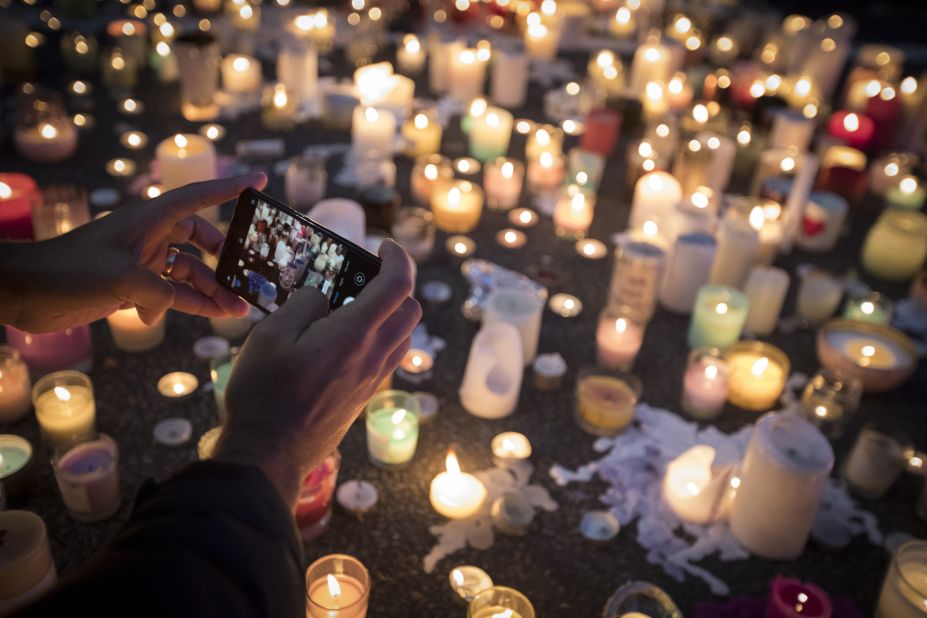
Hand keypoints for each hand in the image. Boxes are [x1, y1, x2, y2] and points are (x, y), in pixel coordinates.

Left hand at [0, 174, 264, 332]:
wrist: (25, 291)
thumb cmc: (69, 271)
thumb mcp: (122, 280)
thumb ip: (160, 293)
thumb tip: (173, 306)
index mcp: (149, 219)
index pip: (199, 197)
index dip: (231, 188)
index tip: (261, 180)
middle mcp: (150, 236)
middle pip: (201, 241)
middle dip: (226, 260)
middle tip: (250, 276)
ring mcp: (142, 261)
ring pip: (189, 273)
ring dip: (212, 291)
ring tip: (238, 310)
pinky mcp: (133, 285)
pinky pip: (171, 294)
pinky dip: (187, 305)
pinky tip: (205, 317)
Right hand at [214, 240, 420, 506]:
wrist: (270, 452)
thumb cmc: (264, 392)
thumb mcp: (270, 334)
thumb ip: (303, 304)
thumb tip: (322, 296)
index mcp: (354, 333)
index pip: (398, 284)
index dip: (398, 257)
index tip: (383, 245)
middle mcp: (374, 355)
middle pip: (412, 309)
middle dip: (398, 284)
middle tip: (368, 274)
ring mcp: (373, 379)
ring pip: (405, 335)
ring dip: (393, 313)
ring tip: (358, 305)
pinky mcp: (365, 396)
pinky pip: (389, 357)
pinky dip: (383, 337)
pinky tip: (349, 338)